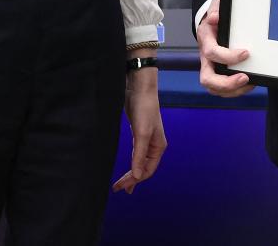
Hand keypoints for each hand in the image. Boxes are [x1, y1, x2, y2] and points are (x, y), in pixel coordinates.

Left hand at [112, 67, 165, 193]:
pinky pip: (136, 153)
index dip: (135, 180)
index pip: (147, 170)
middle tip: (118, 189)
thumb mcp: (141, 133)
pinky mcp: (138, 133)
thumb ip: (139, 155)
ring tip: (122, 185)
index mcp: (158, 147)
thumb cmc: (144, 109)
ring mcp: (147, 139)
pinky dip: (131, 162)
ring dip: (132, 173)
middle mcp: (154, 145)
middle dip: (132, 179)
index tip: (121, 187)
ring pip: (140, 161)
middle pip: (144, 168)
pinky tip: (127, 167)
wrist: (139, 88)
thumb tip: (136, 176)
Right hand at [196, 0, 254, 97]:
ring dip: (233, 90)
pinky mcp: (219, 73)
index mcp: (206, 39)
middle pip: (207, 78)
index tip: (246, 53)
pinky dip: (237, 90)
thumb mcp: (217, 4)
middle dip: (226, 83)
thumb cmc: (218, 13)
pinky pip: (223, 89)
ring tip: (250, 83)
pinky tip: (250, 83)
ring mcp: (211, 66)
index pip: (212, 53)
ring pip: (215, 88)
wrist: (214, 20)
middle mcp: (205, 56)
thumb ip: (216, 8)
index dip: (228, 56)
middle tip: (245, 78)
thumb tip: (214, 18)